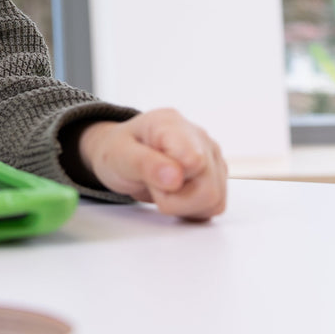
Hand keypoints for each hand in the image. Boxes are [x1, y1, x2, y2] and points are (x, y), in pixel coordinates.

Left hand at [78, 108, 226, 219]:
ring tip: (161, 188)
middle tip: (152, 185)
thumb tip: (175, 177)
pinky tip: (174, 195)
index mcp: (171, 125)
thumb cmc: (118, 151)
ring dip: (183, 205)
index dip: (174, 180)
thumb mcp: (118, 156)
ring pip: (214, 200)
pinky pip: (215, 205)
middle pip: (208, 188)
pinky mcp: (216, 175)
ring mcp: (211, 156)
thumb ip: (145, 164)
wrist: (123, 154)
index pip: (195, 160)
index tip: (154, 178)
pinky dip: (192, 209)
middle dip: (175, 199)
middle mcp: (198, 137)